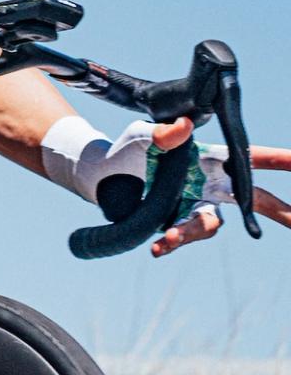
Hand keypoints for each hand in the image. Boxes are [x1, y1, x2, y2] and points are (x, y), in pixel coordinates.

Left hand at [113, 119, 290, 256]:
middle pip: (256, 201)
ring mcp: (196, 207)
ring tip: (172, 235)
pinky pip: (182, 237)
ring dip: (194, 230)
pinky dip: (172, 243)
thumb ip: (162, 133)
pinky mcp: (177, 224)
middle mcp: (211, 186)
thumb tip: (183, 126)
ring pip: (211, 224)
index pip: (251, 159)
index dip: (281, 161)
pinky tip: (158, 248)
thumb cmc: (130, 150)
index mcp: (210, 160)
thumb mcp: (142, 136)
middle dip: (284, 212)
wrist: (102, 177)